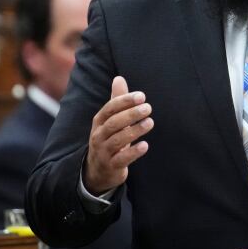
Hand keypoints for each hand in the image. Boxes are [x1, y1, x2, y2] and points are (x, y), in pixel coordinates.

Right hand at [84, 76, 153, 193]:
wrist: (97, 170)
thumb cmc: (109, 139)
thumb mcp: (111, 120)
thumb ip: (117, 100)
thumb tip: (119, 78)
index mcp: (99, 121)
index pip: (110, 108)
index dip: (125, 101)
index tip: (141, 96)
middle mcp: (99, 135)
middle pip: (114, 123)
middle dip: (131, 114)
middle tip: (148, 108)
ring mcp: (103, 152)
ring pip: (117, 140)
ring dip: (134, 131)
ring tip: (150, 123)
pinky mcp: (111, 166)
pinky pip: (121, 159)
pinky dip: (133, 152)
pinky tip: (145, 145)